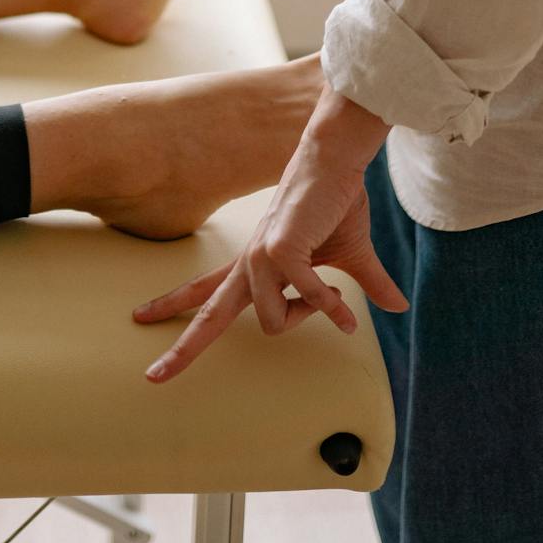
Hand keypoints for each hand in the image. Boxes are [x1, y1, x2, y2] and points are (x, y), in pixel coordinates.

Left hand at [130, 99, 408, 382]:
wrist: (336, 164)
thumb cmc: (337, 203)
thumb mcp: (349, 257)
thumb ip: (362, 287)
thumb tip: (399, 307)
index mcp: (255, 264)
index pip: (206, 291)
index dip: (175, 308)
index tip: (144, 323)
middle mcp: (250, 264)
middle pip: (208, 313)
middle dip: (182, 348)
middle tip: (153, 378)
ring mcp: (261, 257)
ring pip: (270, 321)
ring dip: (308, 318)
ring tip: (333, 301)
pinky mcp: (279, 250)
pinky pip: (306, 299)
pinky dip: (327, 307)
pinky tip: (342, 305)